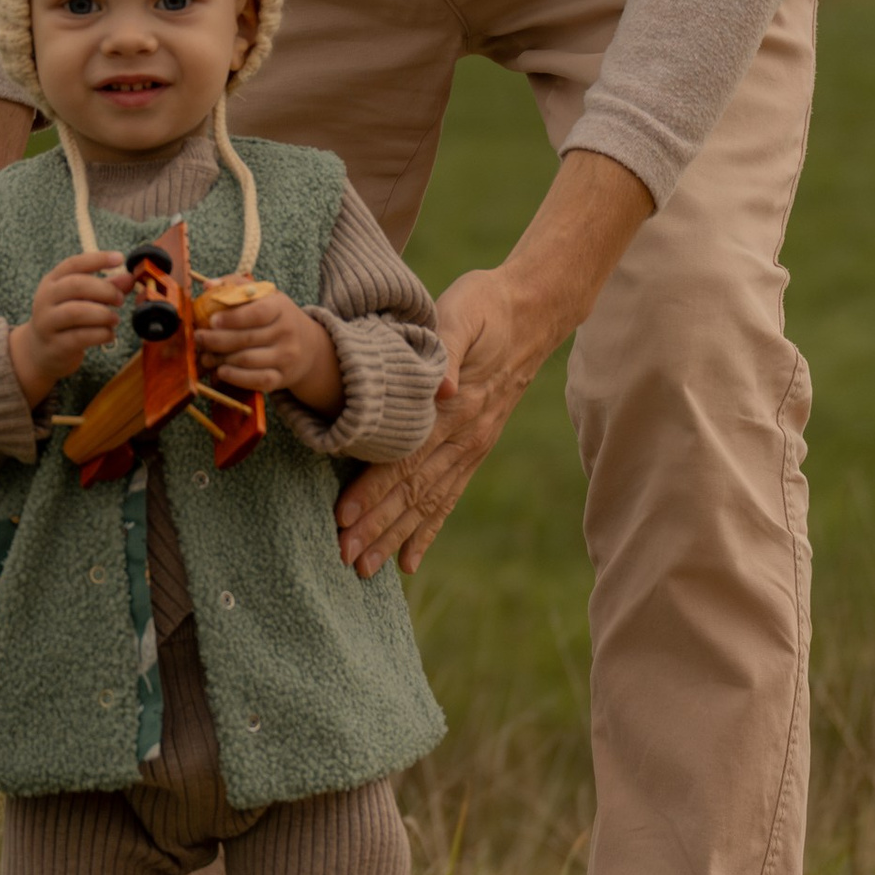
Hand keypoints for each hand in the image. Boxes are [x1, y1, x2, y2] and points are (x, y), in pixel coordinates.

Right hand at [11, 250, 128, 406]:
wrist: (41, 351)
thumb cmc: (67, 320)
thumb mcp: (83, 299)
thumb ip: (106, 287)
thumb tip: (129, 278)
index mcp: (52, 281)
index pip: (74, 264)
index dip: (98, 259)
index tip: (120, 259)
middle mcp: (46, 298)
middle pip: (76, 285)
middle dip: (104, 290)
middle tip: (120, 299)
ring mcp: (47, 322)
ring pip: (76, 312)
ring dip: (103, 314)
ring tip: (114, 319)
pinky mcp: (55, 345)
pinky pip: (81, 337)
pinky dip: (101, 334)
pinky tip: (109, 334)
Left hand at [200, 287, 341, 409]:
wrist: (310, 346)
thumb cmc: (277, 317)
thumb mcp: (265, 296)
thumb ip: (236, 285)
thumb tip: (207, 286)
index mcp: (280, 308)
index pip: (257, 313)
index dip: (232, 318)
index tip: (211, 320)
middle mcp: (287, 332)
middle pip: (247, 339)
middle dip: (217, 340)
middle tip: (199, 338)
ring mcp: (286, 357)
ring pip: (248, 360)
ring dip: (221, 359)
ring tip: (206, 355)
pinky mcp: (282, 377)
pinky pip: (257, 381)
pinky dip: (236, 378)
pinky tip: (222, 371)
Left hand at [332, 272, 527, 574]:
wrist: (530, 312)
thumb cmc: (486, 306)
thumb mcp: (463, 312)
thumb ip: (448, 347)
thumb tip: (440, 386)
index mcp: (456, 407)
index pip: (406, 456)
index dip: (373, 489)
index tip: (344, 516)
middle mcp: (466, 436)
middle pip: (413, 490)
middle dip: (377, 526)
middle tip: (345, 556)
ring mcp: (473, 447)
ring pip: (428, 502)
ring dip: (396, 537)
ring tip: (366, 568)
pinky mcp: (475, 449)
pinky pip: (449, 498)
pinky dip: (428, 531)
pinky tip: (409, 561)